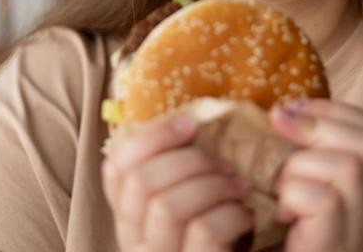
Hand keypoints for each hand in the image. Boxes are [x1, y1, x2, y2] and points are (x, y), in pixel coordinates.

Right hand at [101, 114, 253, 250]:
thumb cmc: (221, 242)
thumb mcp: (190, 207)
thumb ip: (176, 177)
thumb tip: (189, 124)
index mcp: (129, 220)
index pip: (117, 167)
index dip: (152, 137)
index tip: (189, 124)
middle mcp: (135, 244)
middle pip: (141, 182)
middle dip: (190, 160)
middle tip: (224, 164)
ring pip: (168, 205)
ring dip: (212, 185)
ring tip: (239, 188)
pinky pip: (203, 231)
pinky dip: (231, 215)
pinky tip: (246, 220)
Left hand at [269, 98, 362, 251]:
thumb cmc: (276, 235)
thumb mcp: (290, 184)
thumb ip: (292, 152)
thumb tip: (277, 111)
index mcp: (359, 183)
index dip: (331, 108)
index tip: (290, 109)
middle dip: (318, 124)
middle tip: (278, 129)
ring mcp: (357, 227)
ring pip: (348, 167)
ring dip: (300, 165)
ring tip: (279, 188)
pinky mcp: (336, 244)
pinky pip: (326, 201)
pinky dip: (294, 196)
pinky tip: (280, 214)